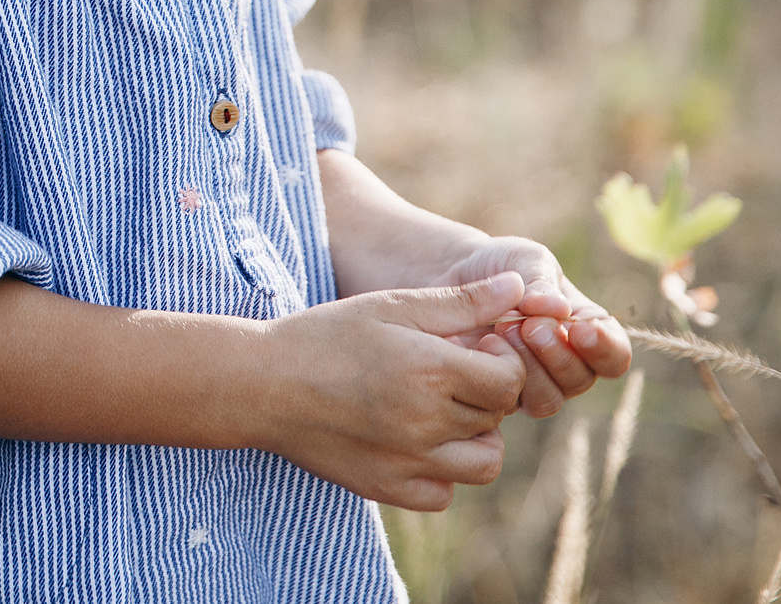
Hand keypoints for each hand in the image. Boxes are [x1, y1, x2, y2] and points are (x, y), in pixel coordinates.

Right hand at [255, 272, 528, 511]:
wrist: (261, 384)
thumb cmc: (325, 335)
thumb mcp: (390, 305)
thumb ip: (461, 300)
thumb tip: (520, 287)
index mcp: (430, 370)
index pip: (509, 380)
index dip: (501, 362)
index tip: (472, 350)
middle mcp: (426, 422)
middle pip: (496, 418)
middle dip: (483, 394)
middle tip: (446, 374)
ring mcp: (407, 461)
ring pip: (482, 464)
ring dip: (475, 438)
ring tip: (440, 411)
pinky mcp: (387, 488)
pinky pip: (443, 493)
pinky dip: (441, 471)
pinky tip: (414, 441)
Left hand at [437, 237, 630, 417]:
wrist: (454, 276)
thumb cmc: (501, 266)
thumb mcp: (525, 260)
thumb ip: (542, 283)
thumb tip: (559, 310)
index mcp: (586, 331)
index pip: (614, 355)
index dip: (605, 349)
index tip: (582, 329)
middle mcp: (565, 364)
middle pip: (581, 380)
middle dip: (558, 353)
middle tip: (531, 325)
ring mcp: (533, 383)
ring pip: (548, 399)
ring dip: (529, 368)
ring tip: (504, 330)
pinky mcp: (499, 394)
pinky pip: (510, 402)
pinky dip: (500, 376)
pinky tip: (484, 345)